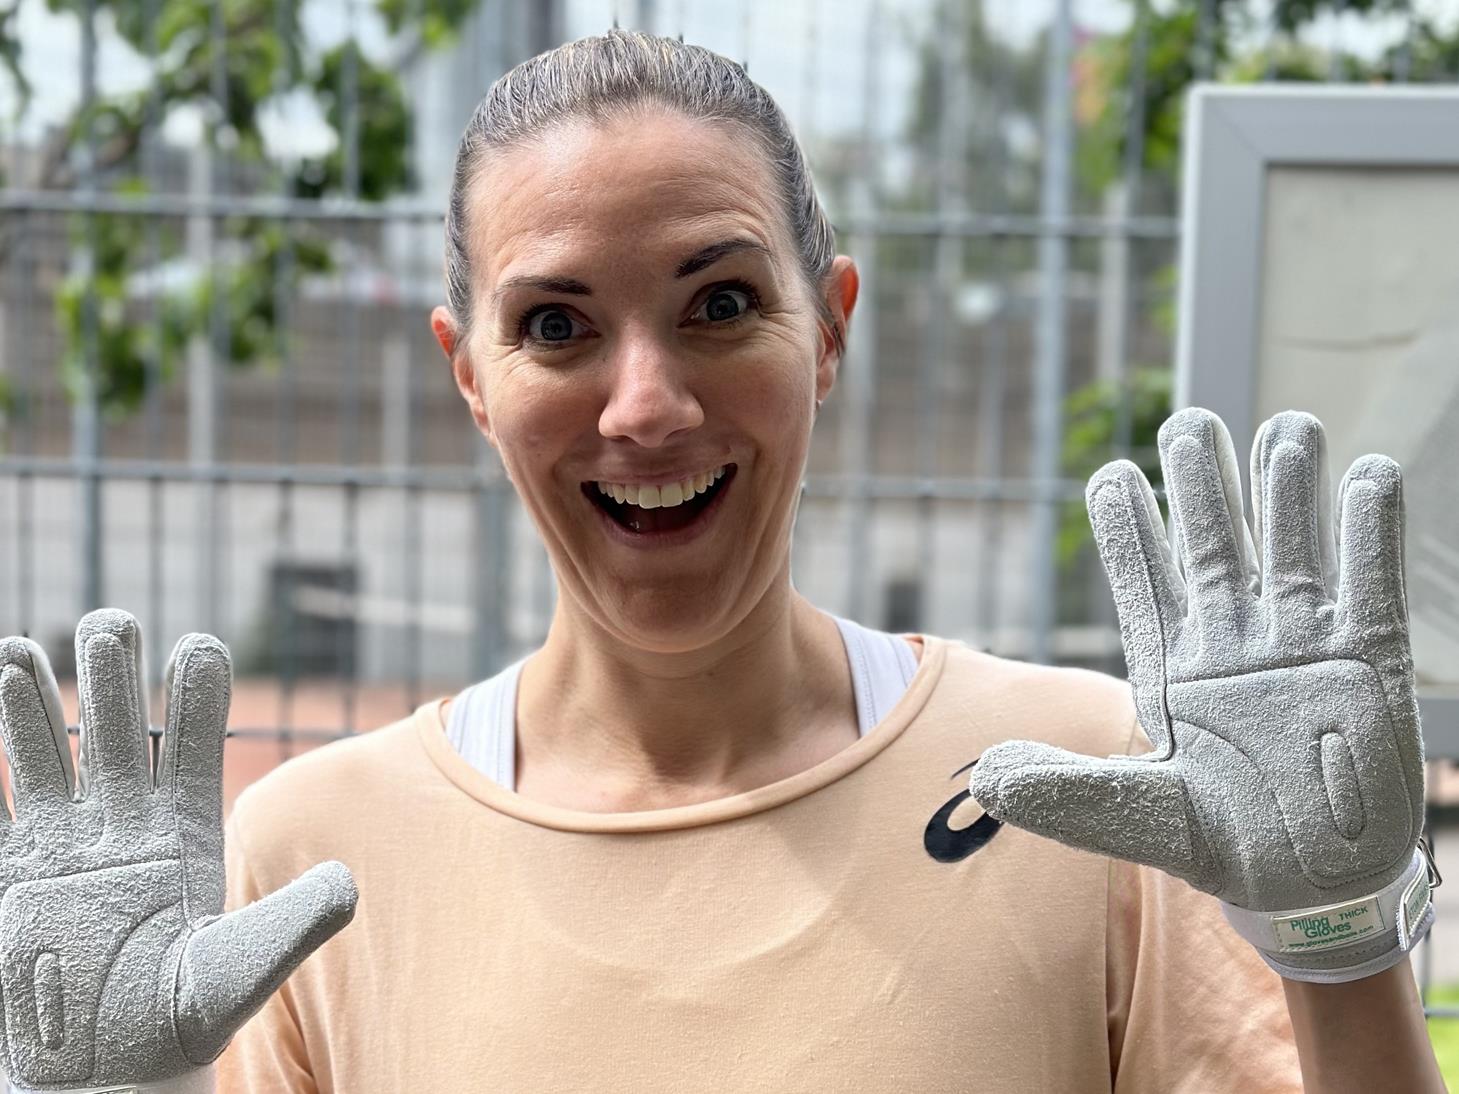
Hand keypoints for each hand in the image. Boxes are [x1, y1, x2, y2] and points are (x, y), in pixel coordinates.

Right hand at [0, 609, 356, 1089]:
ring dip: (36, 707)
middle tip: (111, 622)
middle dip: (114, 681)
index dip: (197, 699)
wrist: (114, 1068)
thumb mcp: (244, 971)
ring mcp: (66, 846)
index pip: (194, 749)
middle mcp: (126, 825)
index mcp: (186, 832)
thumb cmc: (185, 1018)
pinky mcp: (15, 877)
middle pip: (119, 736)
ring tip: (24, 646)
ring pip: (51, 758)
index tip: (201, 646)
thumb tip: (349, 883)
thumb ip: (293, 923)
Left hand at [969, 408, 1431, 982]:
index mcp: (1170, 665)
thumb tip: (981, 775)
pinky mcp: (1365, 665)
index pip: (1145, 581)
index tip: (1110, 476)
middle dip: (1201, 485)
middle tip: (1188, 422)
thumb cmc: (1215, 844)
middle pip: (1213, 546)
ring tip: (1287, 424)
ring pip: (1290, 550)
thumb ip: (1061, 792)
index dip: (1130, 528)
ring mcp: (1299, 647)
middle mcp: (1232, 643)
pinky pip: (1368, 586)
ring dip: (1288, 491)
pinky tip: (1366, 475)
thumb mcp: (1130, 816)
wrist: (1307, 887)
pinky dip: (1369, 534)